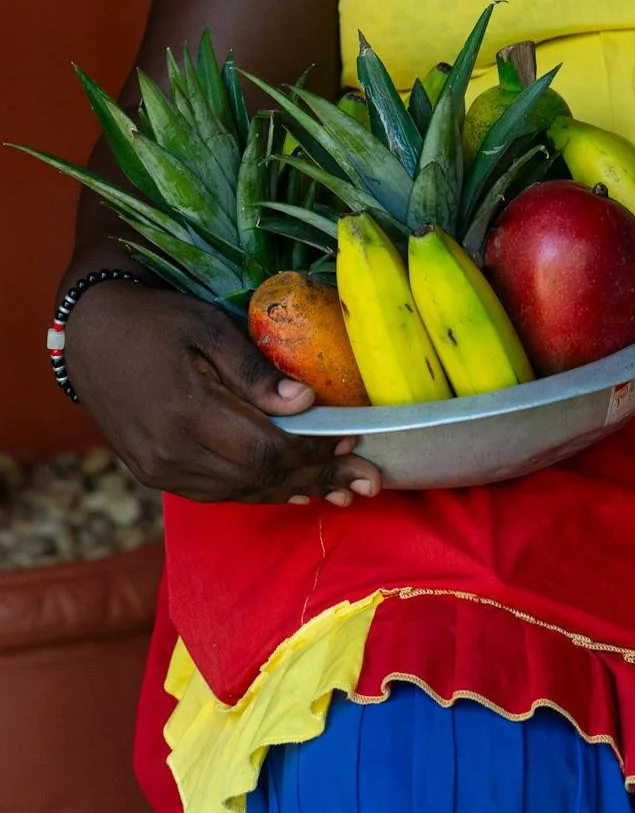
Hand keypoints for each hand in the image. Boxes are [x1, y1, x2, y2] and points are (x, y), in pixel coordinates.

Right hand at [62, 280, 381, 505]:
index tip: (353, 443)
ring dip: (294, 492)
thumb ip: (253, 369)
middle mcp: (171, 453)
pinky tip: (292, 490)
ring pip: (240, 492)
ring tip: (342, 490)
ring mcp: (160, 470)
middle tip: (367, 480)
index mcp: (186, 413)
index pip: (265, 449)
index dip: (313, 452)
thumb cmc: (154, 321)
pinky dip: (258, 491)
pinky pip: (217, 492)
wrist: (88, 337)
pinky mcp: (154, 475)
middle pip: (259, 478)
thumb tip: (306, 402)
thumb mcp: (206, 327)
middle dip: (318, 479)